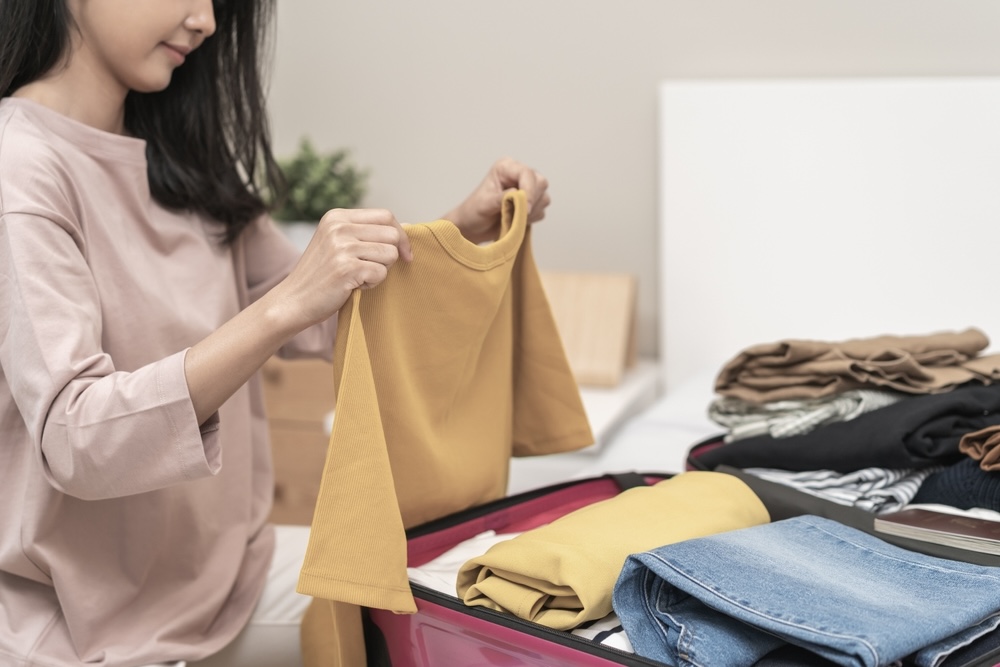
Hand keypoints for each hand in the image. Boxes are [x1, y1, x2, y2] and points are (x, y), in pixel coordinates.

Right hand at [277, 208, 412, 327]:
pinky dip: (372, 284)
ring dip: (380, 270)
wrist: (293, 300)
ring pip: (390, 254)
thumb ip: (367, 233)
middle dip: (390, 255)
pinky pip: (381, 273)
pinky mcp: (346, 268)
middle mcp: (339, 227)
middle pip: (392, 234)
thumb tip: (409, 227)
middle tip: (370, 268)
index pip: (386, 215)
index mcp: (337, 216)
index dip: (401, 234)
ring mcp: (342, 246)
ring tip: (358, 277)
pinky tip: (352, 286)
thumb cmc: (321, 275)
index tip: (404, 253)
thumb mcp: (338, 243)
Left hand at [443, 157, 550, 243]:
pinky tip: (517, 221)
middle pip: (540, 182)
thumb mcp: (484, 204)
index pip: (526, 173)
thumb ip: (501, 199)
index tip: (525, 209)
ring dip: (531, 212)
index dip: (529, 190)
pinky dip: (532, 219)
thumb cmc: (474, 212)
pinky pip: (541, 210)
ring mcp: (527, 188)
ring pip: (543, 197)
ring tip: (512, 218)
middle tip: (518, 215)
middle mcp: (518, 175)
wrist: (473, 228)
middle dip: (532, 201)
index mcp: (506, 168)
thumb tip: (518, 194)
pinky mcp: (531, 203)